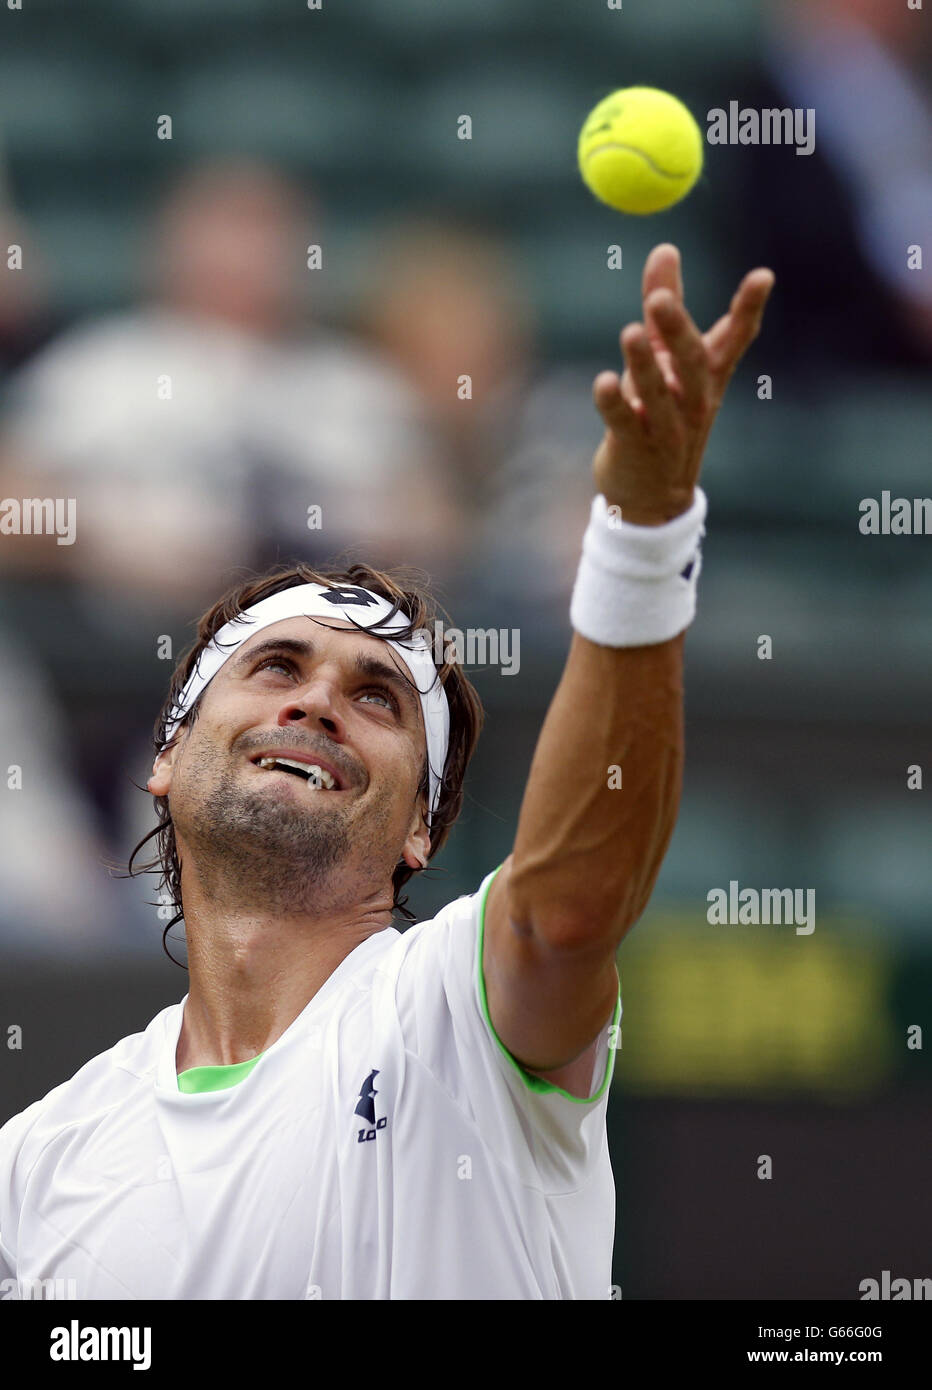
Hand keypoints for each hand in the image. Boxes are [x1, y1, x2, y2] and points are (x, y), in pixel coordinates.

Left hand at [591, 244, 774, 524]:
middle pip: (691, 362)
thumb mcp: (662, 358)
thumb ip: (662, 305)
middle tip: (663, 298)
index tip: (763, 276)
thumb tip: (665, 246)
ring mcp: (666, 427)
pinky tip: (602, 383)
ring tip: (630, 333)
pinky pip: (624, 423)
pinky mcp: (634, 448)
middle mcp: (692, 400)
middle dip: (678, 329)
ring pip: (657, 393)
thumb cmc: (659, 413)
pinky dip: (613, 404)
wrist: (651, 495)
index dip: (747, 310)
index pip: (733, 340)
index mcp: (706, 377)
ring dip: (643, 363)